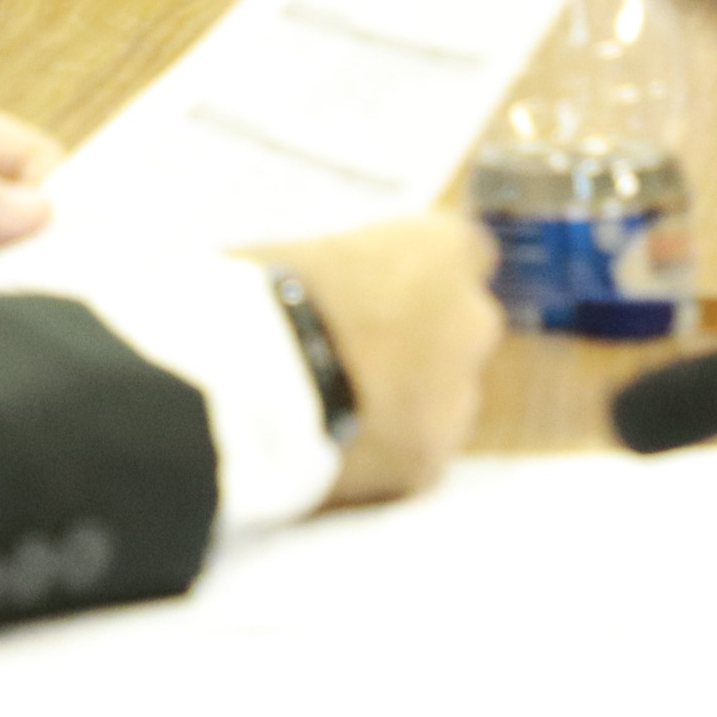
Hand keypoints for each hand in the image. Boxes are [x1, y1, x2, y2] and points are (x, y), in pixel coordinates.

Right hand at [249, 213, 500, 505]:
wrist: (246, 390)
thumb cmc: (257, 297)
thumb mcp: (298, 252)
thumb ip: (341, 271)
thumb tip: (328, 287)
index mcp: (440, 251)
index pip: (466, 251)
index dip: (424, 271)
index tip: (389, 285)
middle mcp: (470, 323)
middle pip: (462, 328)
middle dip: (421, 339)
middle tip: (358, 349)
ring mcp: (456, 401)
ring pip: (444, 398)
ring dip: (406, 399)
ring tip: (338, 408)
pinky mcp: (428, 465)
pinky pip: (416, 453)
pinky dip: (385, 452)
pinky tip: (335, 451)